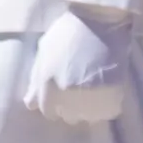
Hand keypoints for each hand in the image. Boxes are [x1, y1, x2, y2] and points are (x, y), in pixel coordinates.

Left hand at [25, 4, 135, 123]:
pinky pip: (108, 113)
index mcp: (46, 85)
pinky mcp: (112, 99)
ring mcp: (90, 100)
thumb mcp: (43, 53)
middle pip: (66, 116)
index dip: (52, 104)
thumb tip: (30, 102)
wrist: (99, 23)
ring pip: (87, 118)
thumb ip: (36, 79)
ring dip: (89, 108)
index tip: (59, 96)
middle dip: (69, 106)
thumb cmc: (67, 35)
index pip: (45, 111)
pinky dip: (107, 106)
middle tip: (77, 91)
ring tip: (92, 90)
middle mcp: (65, 97)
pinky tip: (106, 91)